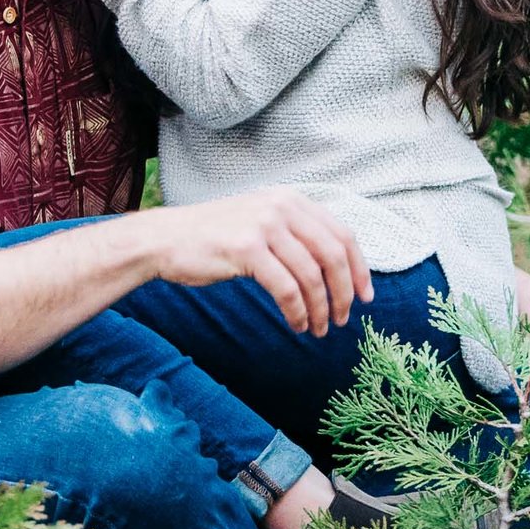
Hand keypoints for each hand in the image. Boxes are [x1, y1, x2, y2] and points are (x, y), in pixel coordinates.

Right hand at [143, 187, 373, 337]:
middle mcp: (280, 206)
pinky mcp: (247, 248)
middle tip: (343, 320)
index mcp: (289, 199)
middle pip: (333, 255)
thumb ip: (294, 234)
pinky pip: (287, 289)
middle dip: (344, 293)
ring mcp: (263, 225)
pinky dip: (297, 312)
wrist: (164, 239)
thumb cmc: (213, 238)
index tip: (365, 297)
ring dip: (321, 309)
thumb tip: (336, 268)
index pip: (342, 234)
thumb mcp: (259, 222)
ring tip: (317, 329)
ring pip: (311, 276)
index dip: (359, 269)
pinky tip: (296, 324)